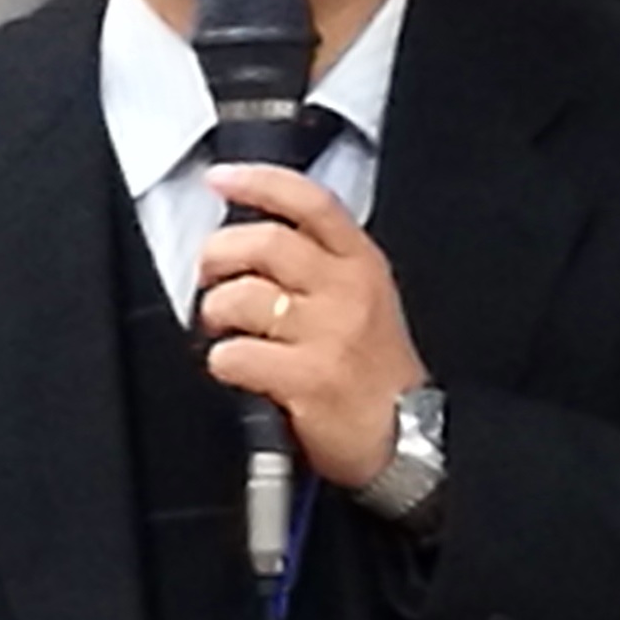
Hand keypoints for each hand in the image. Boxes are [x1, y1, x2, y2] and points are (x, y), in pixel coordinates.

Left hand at [197, 163, 426, 486]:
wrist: (411, 440)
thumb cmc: (376, 373)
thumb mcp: (366, 299)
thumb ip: (319, 263)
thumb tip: (249, 237)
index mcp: (361, 264)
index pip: (309, 202)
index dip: (259, 182)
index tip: (220, 179)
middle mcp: (348, 291)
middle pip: (265, 243)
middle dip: (219, 254)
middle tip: (208, 274)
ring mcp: (330, 335)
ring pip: (243, 297)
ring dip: (215, 312)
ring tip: (223, 328)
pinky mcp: (309, 379)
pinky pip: (236, 355)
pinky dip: (222, 360)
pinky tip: (235, 368)